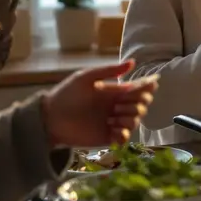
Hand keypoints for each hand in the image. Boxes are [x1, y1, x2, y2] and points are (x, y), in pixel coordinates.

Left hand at [42, 60, 158, 147]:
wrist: (49, 118)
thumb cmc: (66, 95)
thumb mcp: (86, 78)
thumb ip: (109, 71)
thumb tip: (133, 62)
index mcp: (114, 92)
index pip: (138, 89)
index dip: (146, 86)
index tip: (151, 84)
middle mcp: (116, 107)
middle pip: (141, 105)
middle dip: (137, 104)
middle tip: (118, 105)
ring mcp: (112, 123)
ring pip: (135, 121)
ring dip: (130, 118)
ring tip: (113, 118)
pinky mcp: (107, 137)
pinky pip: (124, 138)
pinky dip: (123, 134)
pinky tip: (114, 130)